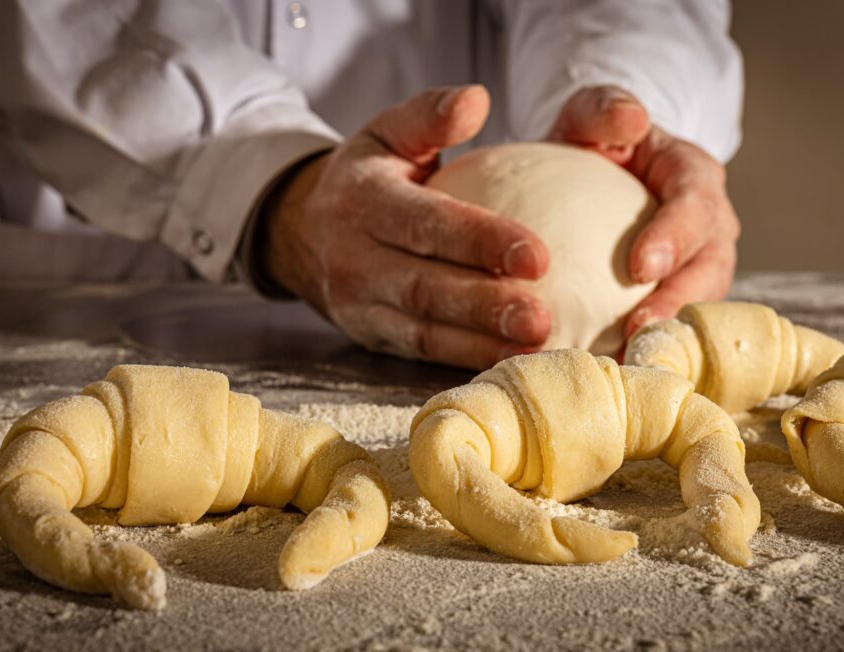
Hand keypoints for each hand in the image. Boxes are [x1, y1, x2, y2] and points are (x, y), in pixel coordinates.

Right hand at [260, 85, 551, 369]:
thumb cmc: (367, 177)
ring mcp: (358, 305)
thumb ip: (429, 114)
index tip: (538, 256)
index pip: (426, 223)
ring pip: (423, 331)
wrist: (303, 231)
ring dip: (480, 343)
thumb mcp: (387, 132)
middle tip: (540, 318)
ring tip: (534, 346)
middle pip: (426, 288)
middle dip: (485, 306)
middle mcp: (354, 259)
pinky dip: (465, 359)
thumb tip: (476, 98)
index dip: (481, 241)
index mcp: (363, 201)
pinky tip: (509, 360)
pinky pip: (420, 353)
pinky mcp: (370, 336)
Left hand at [548, 85, 740, 344]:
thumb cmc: (595, 142)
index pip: (694, 206)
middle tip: (637, 330)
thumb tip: (630, 119)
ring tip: (628, 360)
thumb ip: (604, 108)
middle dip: (677, 301)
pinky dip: (650, 348)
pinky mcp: (679, 298)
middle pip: (708, 267)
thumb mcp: (590, 113)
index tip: (639, 267)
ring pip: (699, 306)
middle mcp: (708, 226)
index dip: (673, 237)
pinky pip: (674, 326)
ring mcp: (698, 267)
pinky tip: (613, 370)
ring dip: (667, 335)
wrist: (591, 174)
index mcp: (693, 177)